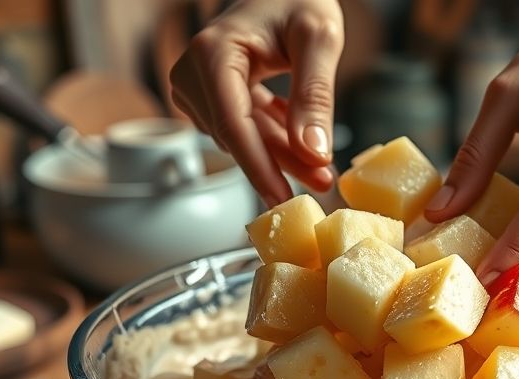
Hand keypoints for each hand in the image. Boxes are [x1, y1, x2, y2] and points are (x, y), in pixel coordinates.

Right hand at [169, 0, 343, 206]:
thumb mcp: (320, 39)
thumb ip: (315, 95)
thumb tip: (314, 153)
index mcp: (212, 53)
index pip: (233, 125)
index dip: (259, 167)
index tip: (282, 198)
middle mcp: (193, 72)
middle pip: (239, 137)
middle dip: (281, 163)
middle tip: (324, 182)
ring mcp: (198, 86)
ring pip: (244, 139)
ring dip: (283, 154)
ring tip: (323, 168)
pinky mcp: (211, 97)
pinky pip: (246, 129)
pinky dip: (277, 138)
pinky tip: (305, 142)